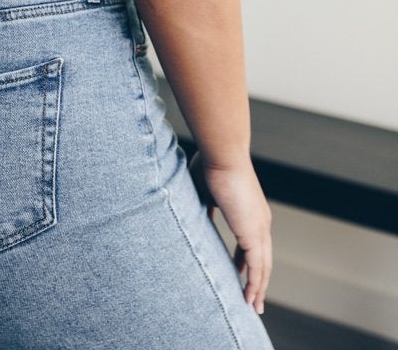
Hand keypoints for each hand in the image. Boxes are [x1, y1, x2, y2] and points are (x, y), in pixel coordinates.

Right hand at [189, 152, 271, 315]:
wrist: (223, 154)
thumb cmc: (212, 163)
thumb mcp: (206, 190)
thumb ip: (206, 207)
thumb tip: (198, 220)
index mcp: (251, 209)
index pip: (252, 241)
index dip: (246, 258)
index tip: (239, 270)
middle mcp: (261, 221)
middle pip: (263, 257)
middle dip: (257, 279)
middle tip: (253, 297)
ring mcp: (259, 228)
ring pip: (263, 267)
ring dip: (259, 288)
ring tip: (253, 306)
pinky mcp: (254, 234)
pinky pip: (257, 268)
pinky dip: (255, 285)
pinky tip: (251, 299)